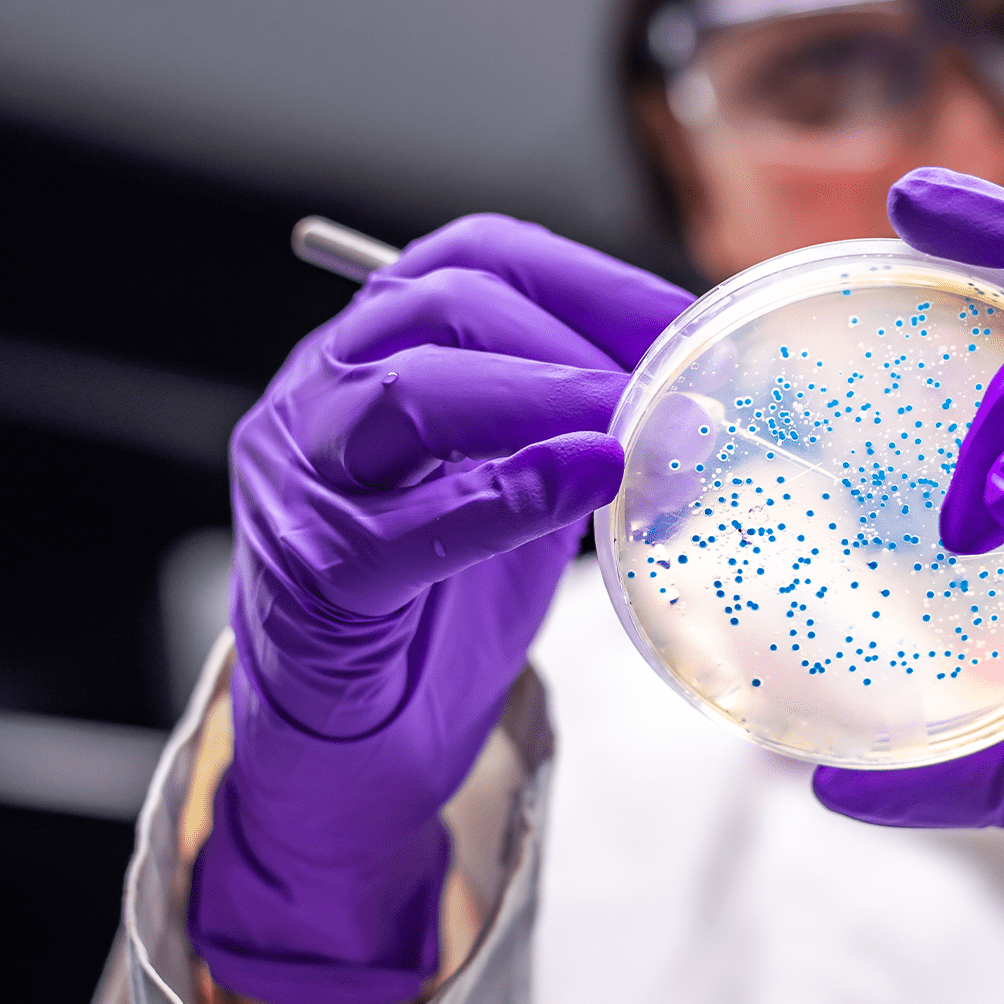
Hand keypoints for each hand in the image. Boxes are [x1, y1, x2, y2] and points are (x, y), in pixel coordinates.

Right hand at [189, 215, 691, 1003]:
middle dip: (575, 337)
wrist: (346, 744)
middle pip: (441, 306)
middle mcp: (320, 394)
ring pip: (408, 391)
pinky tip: (583, 480)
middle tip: (674, 384)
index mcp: (372, 352)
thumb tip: (701, 399)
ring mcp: (302, 480)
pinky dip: (505, 494)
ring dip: (542, 397)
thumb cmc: (431, 611)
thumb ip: (578, 433)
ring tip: (633, 427)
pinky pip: (405, 524)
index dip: (591, 280)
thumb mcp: (516, 490)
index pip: (475, 259)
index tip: (687, 324)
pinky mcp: (311, 574)